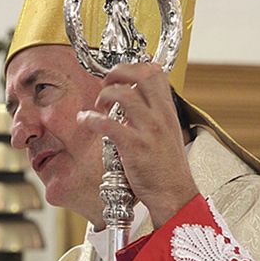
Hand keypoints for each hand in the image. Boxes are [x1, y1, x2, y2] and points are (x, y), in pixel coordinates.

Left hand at [77, 62, 198, 227]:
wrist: (173, 194)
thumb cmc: (167, 168)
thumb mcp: (167, 134)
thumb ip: (152, 115)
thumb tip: (133, 99)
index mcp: (167, 111)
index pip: (156, 72)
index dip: (134, 66)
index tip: (120, 74)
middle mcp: (160, 116)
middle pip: (141, 75)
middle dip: (118, 72)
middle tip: (106, 83)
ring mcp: (148, 130)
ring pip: (124, 95)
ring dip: (105, 95)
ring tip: (99, 105)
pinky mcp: (134, 147)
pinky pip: (108, 124)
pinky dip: (91, 118)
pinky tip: (86, 120)